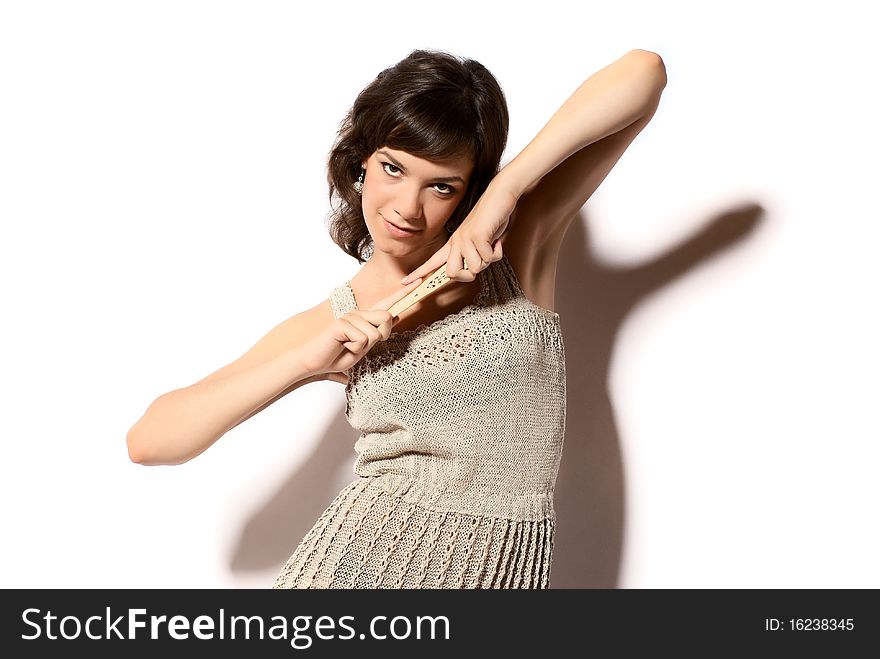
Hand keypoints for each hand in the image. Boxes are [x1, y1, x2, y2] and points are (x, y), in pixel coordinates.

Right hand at [299, 277, 423, 379]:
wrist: (313, 363)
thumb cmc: (336, 356)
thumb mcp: (364, 347)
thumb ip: (378, 332)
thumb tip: (395, 317)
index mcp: (364, 319)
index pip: (386, 304)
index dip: (402, 294)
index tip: (418, 282)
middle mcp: (358, 314)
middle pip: (387, 318)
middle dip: (380, 335)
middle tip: (360, 345)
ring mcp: (349, 316)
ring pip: (375, 333)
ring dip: (362, 347)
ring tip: (348, 347)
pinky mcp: (341, 323)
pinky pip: (362, 339)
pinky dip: (354, 349)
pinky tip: (342, 346)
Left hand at [399, 181, 518, 284]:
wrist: (499, 196)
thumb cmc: (491, 219)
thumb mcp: (479, 241)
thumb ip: (473, 256)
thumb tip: (472, 270)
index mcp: (454, 243)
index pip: (432, 262)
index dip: (419, 273)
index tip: (405, 282)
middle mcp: (456, 242)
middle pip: (452, 274)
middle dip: (468, 275)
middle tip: (479, 260)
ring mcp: (465, 238)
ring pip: (475, 269)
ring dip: (488, 259)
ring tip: (490, 244)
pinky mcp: (477, 236)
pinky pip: (488, 259)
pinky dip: (496, 252)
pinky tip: (495, 239)